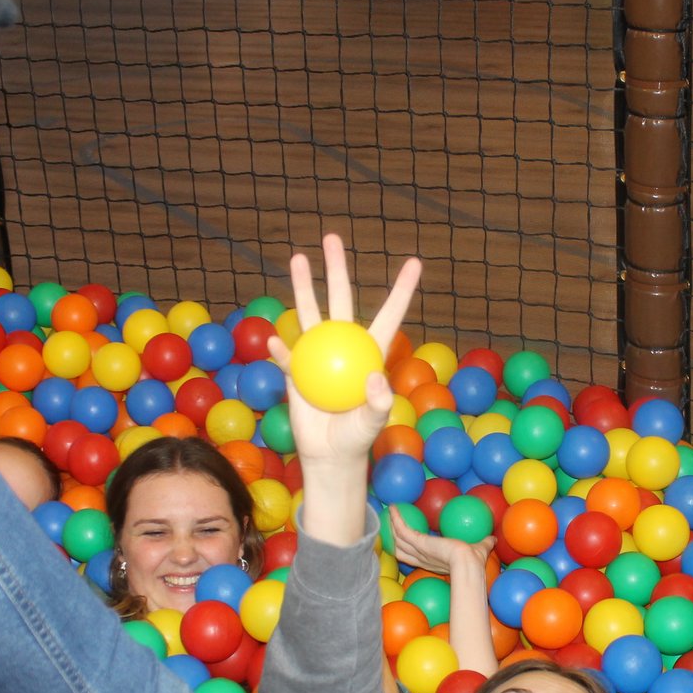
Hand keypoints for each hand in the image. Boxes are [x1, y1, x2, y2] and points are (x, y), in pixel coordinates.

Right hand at [267, 234, 420, 467]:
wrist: (329, 454)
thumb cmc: (357, 437)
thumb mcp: (373, 423)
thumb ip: (379, 403)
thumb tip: (375, 378)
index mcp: (370, 352)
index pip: (388, 314)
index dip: (401, 289)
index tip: (414, 261)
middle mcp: (344, 347)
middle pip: (339, 299)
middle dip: (336, 268)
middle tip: (331, 238)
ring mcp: (318, 357)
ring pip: (309, 315)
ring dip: (302, 288)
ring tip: (297, 258)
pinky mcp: (296, 373)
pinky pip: (286, 358)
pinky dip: (281, 352)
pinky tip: (278, 342)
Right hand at [388, 507, 493, 575]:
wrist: (468, 563)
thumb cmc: (474, 561)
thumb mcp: (480, 549)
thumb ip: (485, 543)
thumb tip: (493, 538)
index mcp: (434, 561)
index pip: (417, 556)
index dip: (410, 549)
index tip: (411, 539)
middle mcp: (422, 558)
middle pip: (401, 549)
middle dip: (394, 539)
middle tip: (391, 526)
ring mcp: (418, 551)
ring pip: (397, 540)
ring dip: (391, 527)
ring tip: (389, 514)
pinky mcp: (418, 542)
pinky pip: (402, 529)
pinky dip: (396, 519)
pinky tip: (393, 508)